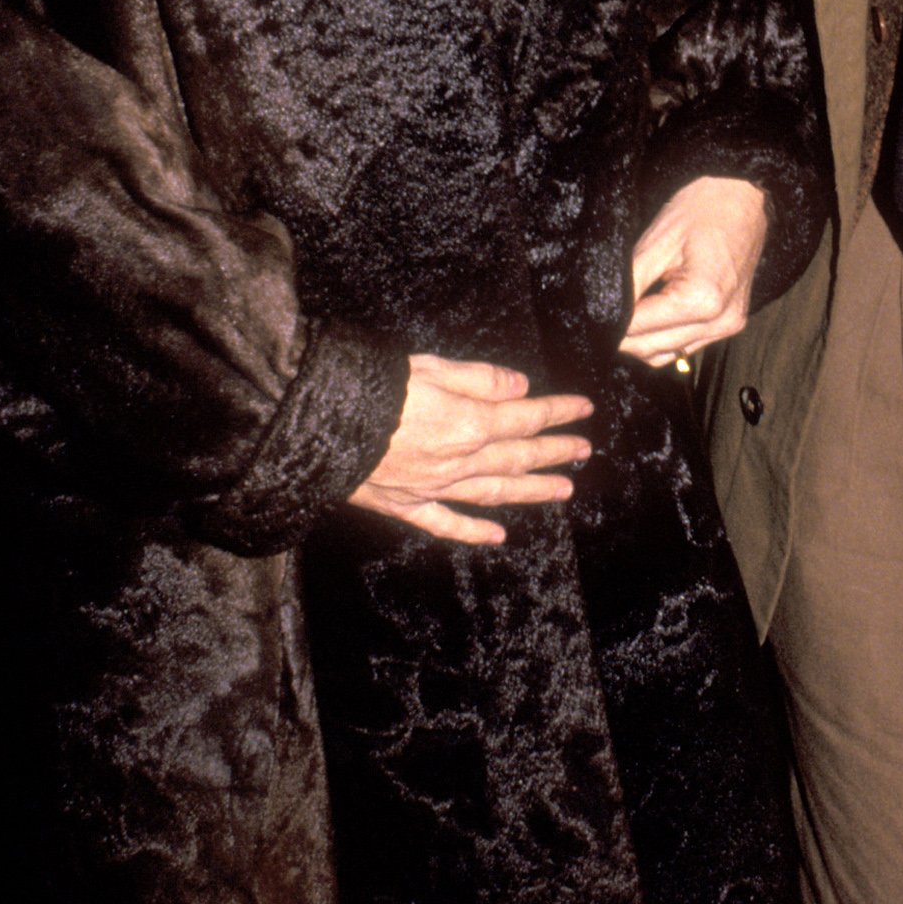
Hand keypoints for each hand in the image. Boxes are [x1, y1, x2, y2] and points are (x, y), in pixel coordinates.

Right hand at [349, 356, 591, 546]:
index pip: (526, 417)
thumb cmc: (373, 388)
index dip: (558, 412)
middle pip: (518, 456)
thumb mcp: (431, 367)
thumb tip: (521, 387)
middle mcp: (459, 461)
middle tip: (584, 451)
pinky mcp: (405, 505)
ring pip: (495, 492)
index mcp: (469, 423)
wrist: (318, 426)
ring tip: (563, 490)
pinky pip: (447, 523)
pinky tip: (498, 536)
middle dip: (555, 452)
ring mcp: (434, 488)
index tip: (584, 409)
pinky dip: (474, 531)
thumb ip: (480, 378)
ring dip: (532, 491)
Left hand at [619, 175, 768, 366]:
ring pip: (668, 353)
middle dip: (623, 336)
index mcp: (703, 300)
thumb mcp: (657, 242)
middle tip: (601, 316)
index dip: (612, 325)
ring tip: (625, 313)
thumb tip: (605, 313)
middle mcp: (720, 321)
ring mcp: (729, 325)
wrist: (744, 195)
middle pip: (653, 349)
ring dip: (642, 340)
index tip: (592, 317)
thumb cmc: (703, 209)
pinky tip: (651, 314)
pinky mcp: (730, 323)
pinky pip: (686, 345)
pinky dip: (663, 337)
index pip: (641, 329)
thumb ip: (630, 285)